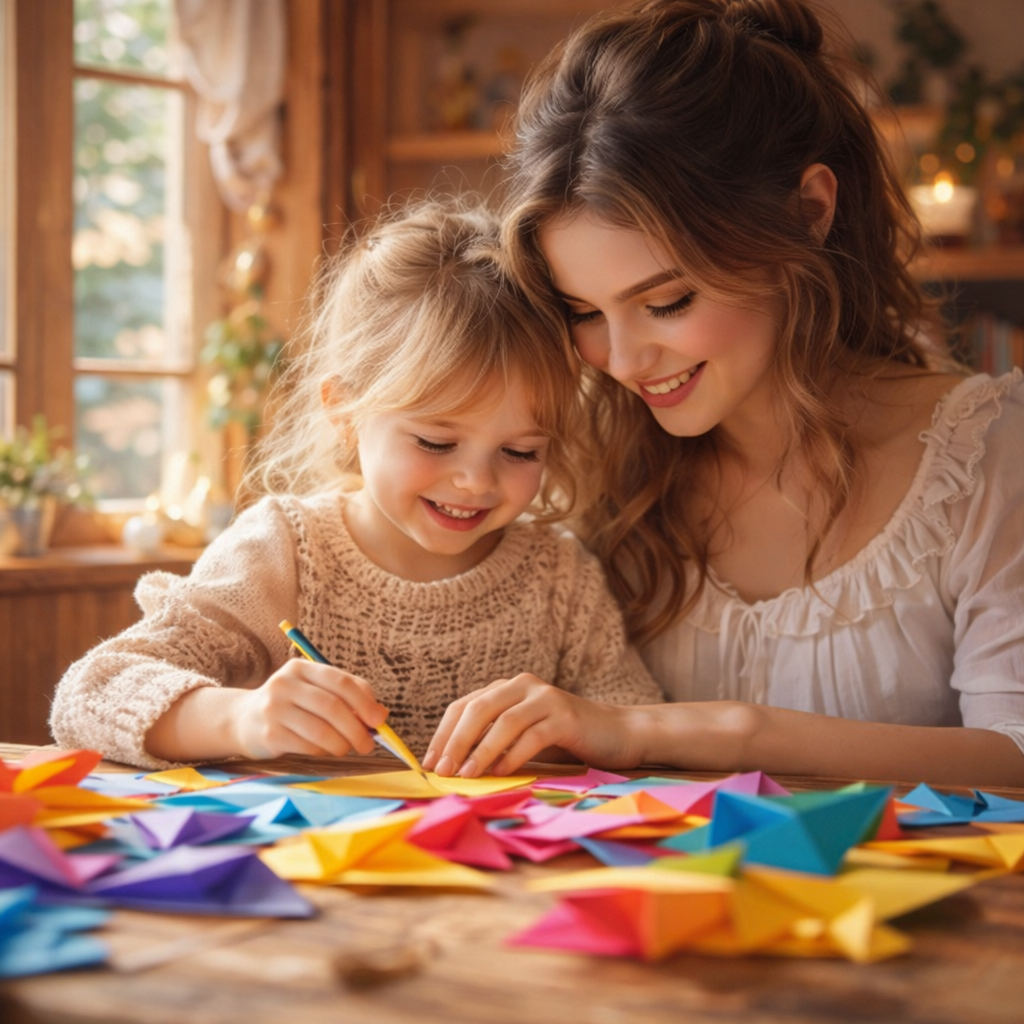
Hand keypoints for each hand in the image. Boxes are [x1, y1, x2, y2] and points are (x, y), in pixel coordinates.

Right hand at [232, 657, 387, 758]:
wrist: (243, 720)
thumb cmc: (292, 706)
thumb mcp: (316, 691)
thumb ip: (349, 696)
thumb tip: (381, 715)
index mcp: (301, 668)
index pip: (341, 682)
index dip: (365, 702)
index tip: (379, 720)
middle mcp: (285, 684)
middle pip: (332, 707)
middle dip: (356, 729)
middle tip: (367, 745)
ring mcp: (274, 708)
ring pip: (321, 730)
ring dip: (341, 744)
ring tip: (345, 749)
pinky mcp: (269, 734)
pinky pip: (306, 746)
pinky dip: (322, 752)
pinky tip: (322, 751)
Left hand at [421, 673, 649, 777]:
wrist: (617, 733)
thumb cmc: (564, 740)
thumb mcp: (522, 737)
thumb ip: (493, 743)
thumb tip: (453, 767)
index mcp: (508, 688)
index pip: (464, 705)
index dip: (444, 733)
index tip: (429, 762)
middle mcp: (524, 685)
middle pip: (478, 709)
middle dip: (456, 741)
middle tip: (442, 770)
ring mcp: (546, 698)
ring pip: (503, 721)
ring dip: (480, 750)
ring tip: (466, 775)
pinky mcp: (566, 715)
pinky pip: (532, 735)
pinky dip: (512, 755)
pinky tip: (500, 773)